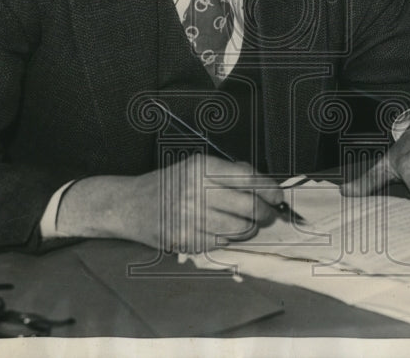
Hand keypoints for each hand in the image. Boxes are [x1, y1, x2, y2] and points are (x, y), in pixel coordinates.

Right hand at [55, 155, 282, 252]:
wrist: (131, 204)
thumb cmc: (170, 183)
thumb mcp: (196, 166)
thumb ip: (229, 172)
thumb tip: (266, 186)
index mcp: (203, 167)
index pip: (249, 179)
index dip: (270, 190)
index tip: (278, 197)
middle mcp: (197, 191)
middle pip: (250, 207)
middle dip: (265, 213)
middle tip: (267, 214)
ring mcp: (191, 217)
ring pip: (240, 229)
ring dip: (248, 229)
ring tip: (244, 224)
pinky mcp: (187, 240)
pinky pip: (222, 243)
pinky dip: (227, 239)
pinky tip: (218, 231)